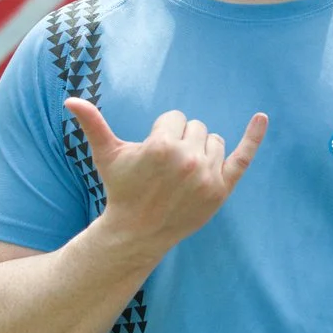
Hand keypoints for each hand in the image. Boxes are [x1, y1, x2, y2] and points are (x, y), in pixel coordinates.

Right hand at [67, 99, 264, 250]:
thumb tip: (70, 100)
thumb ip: (93, 125)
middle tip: (166, 169)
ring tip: (182, 174)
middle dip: (181, 141)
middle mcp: (188, 160)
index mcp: (162, 146)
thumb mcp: (107, 156)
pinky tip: (262, 118)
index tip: (151, 159)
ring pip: (214, 141)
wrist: (138, 232)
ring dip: (201, 150)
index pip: (175, 118)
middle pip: (196, 127)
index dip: (162, 134)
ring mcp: (207, 176)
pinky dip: (254, 137)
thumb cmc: (122, 189)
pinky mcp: (221, 190)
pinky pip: (243, 157)